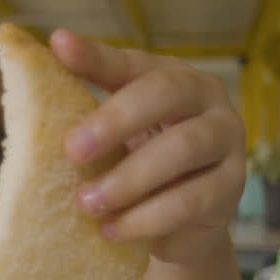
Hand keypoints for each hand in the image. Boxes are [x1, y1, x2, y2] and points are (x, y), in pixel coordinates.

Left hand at [53, 29, 245, 264]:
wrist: (185, 220)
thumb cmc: (142, 160)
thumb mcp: (115, 134)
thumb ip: (85, 102)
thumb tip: (49, 53)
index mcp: (172, 77)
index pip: (132, 62)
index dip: (95, 56)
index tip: (60, 47)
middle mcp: (206, 100)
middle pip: (166, 95)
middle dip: (116, 121)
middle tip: (73, 150)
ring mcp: (226, 142)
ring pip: (182, 150)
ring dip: (129, 179)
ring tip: (88, 204)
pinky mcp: (230, 189)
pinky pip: (191, 201)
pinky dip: (147, 218)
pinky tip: (113, 231)